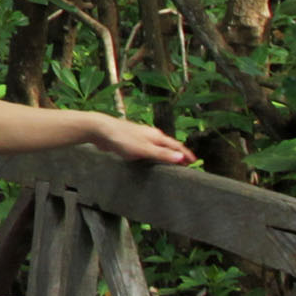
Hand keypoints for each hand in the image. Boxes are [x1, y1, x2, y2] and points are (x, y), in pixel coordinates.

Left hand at [83, 110, 197, 166]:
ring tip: (171, 164)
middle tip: (186, 165)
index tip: (194, 161)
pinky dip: (153, 156)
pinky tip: (149, 161)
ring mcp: (141, 138)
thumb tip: (181, 157)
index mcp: (157, 136)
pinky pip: (147, 150)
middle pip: (168, 146)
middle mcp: (151, 135)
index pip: (176, 146)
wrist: (101, 130)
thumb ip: (162, 154)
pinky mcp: (131, 142)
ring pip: (157, 148)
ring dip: (166, 155)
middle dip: (177, 154)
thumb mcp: (144, 149)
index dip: (186, 154)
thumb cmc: (122, 138)